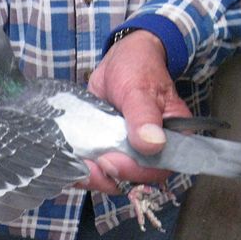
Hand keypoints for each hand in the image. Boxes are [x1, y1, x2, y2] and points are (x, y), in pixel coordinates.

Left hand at [79, 29, 191, 193]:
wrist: (118, 60)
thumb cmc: (138, 69)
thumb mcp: (139, 89)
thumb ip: (144, 116)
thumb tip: (152, 144)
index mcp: (170, 138)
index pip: (158, 168)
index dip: (135, 172)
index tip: (111, 162)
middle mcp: (151, 151)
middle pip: (133, 179)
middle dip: (108, 177)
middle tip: (89, 166)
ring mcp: (127, 152)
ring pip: (112, 177)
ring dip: (93, 177)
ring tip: (76, 165)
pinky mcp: (107, 150)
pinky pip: (97, 168)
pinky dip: (83, 170)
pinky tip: (70, 163)